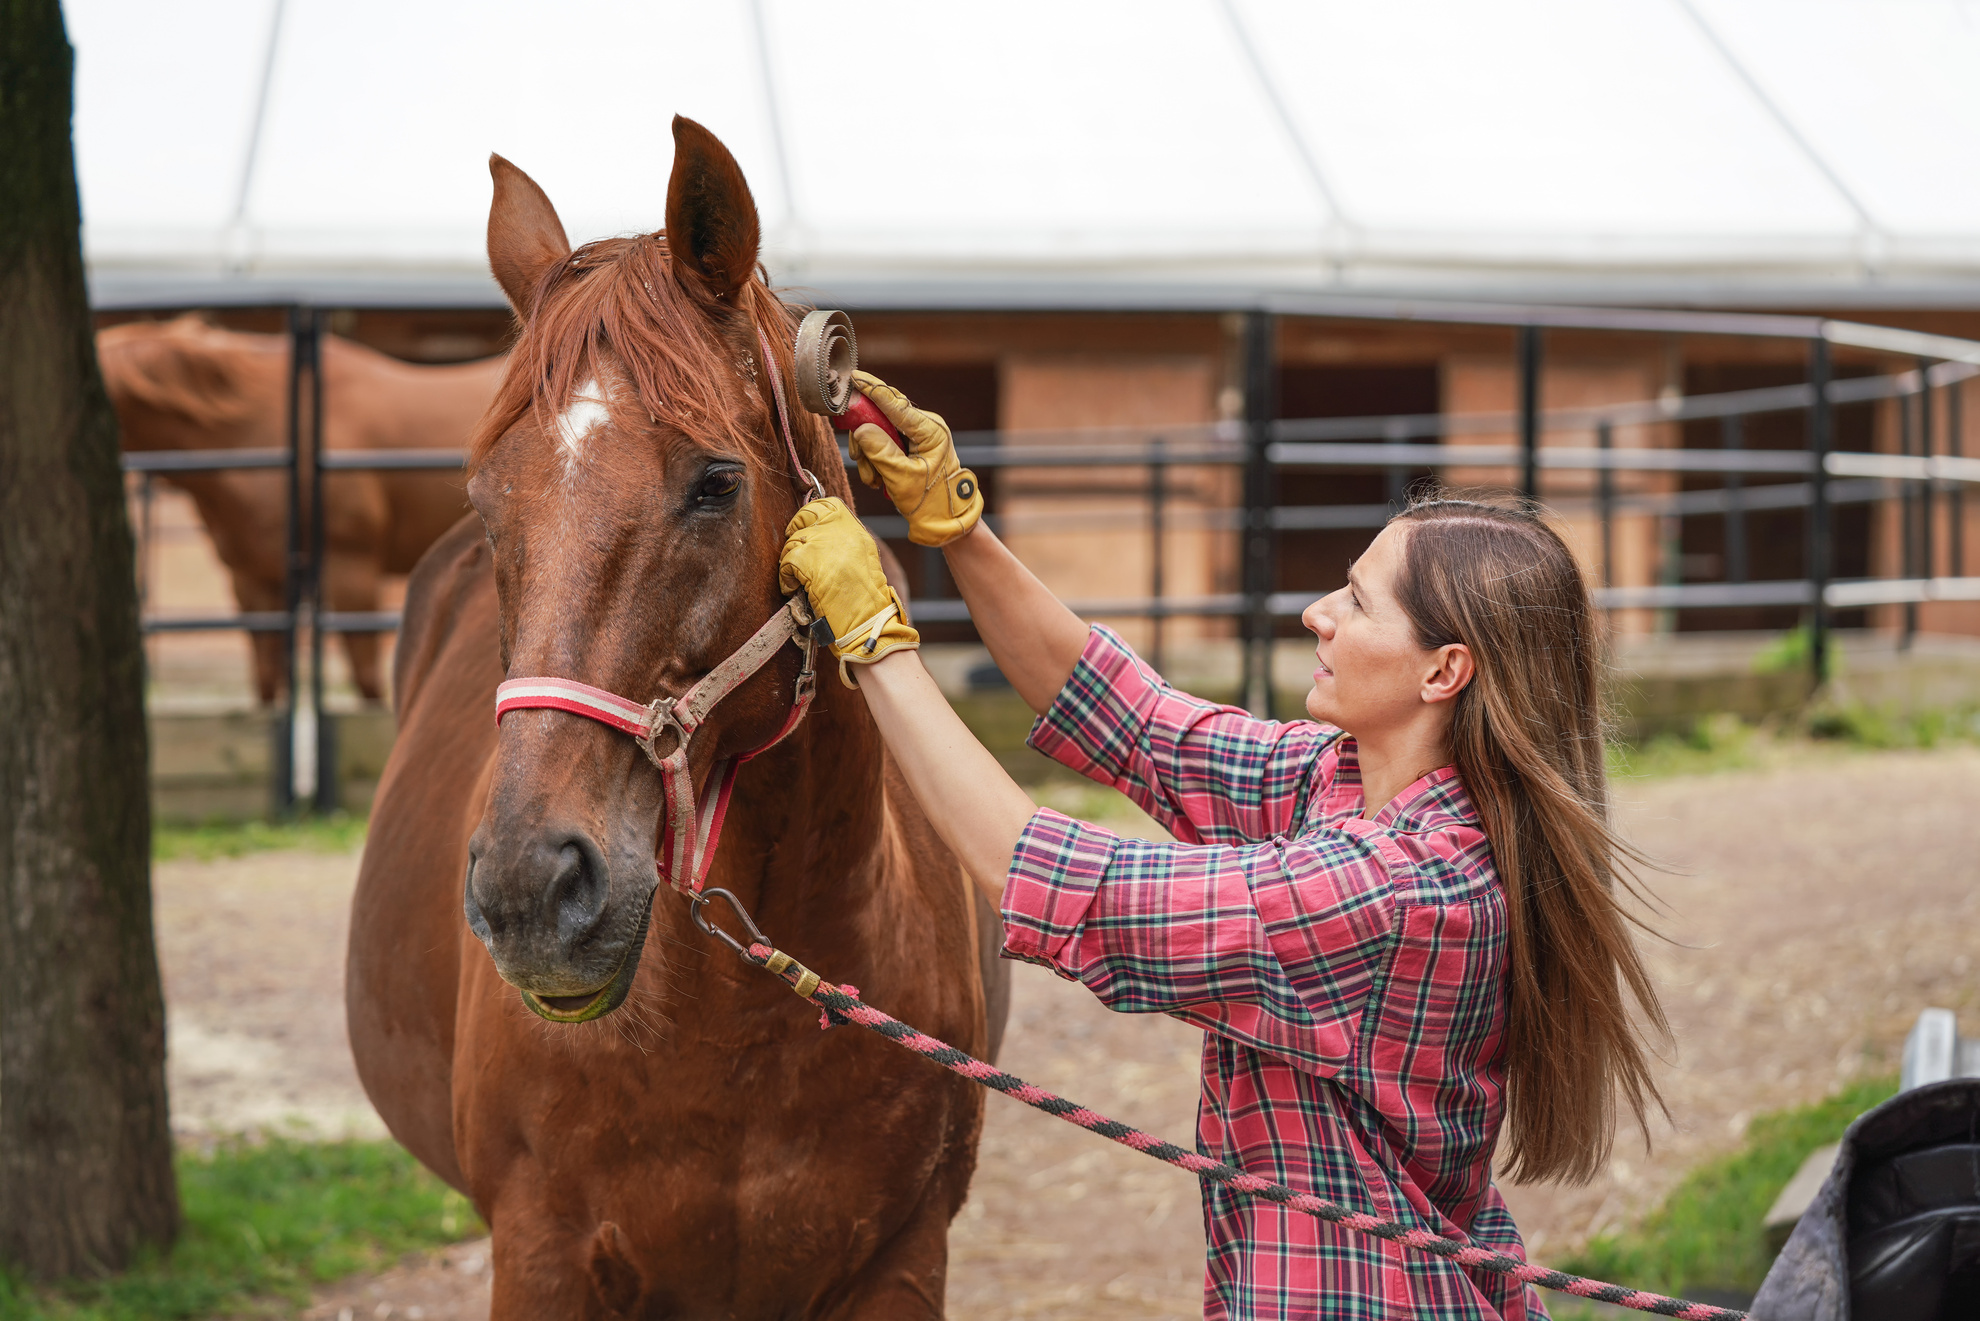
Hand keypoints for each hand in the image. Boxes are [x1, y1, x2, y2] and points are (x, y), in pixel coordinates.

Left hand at [778, 498, 918, 687]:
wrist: (866, 622)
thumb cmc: (865, 601)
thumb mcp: (862, 560)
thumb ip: (843, 543)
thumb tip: (818, 536)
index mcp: (856, 531)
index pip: (829, 504)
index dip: (812, 514)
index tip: (806, 529)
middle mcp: (840, 532)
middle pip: (806, 516)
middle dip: (796, 531)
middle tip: (795, 551)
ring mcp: (823, 544)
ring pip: (793, 541)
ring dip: (790, 560)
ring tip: (796, 578)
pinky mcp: (807, 562)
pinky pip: (786, 562)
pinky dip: (786, 577)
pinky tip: (793, 588)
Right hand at [847, 370, 983, 546]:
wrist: (944, 520)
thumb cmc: (930, 501)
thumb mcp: (902, 478)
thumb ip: (881, 451)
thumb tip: (861, 428)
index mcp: (930, 431)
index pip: (896, 404)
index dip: (873, 390)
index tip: (853, 377)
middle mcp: (925, 427)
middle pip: (882, 415)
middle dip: (865, 437)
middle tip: (859, 458)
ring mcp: (917, 435)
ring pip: (877, 431)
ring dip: (869, 456)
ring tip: (874, 478)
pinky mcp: (909, 444)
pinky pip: (882, 443)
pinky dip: (875, 461)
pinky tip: (878, 479)